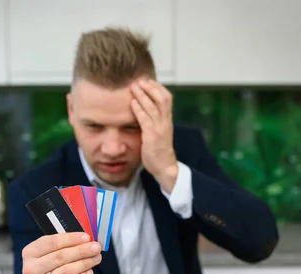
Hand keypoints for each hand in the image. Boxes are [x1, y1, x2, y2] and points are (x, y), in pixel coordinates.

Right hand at [22, 232, 100, 273]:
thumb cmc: (47, 269)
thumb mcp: (48, 254)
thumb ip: (63, 245)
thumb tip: (85, 239)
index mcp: (29, 253)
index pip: (51, 242)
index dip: (71, 239)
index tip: (86, 237)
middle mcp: (31, 269)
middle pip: (60, 257)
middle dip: (81, 251)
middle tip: (96, 248)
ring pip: (66, 271)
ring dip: (84, 263)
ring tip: (96, 258)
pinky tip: (89, 272)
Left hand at [130, 78, 178, 192]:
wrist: (164, 167)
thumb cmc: (159, 150)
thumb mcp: (159, 131)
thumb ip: (154, 120)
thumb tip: (145, 109)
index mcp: (167, 120)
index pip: (167, 98)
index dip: (158, 87)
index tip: (148, 80)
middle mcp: (165, 122)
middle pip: (163, 98)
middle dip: (151, 87)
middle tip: (139, 80)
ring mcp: (160, 129)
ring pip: (154, 107)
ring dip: (143, 95)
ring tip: (133, 87)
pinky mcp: (152, 137)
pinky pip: (146, 120)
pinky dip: (139, 110)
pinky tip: (132, 103)